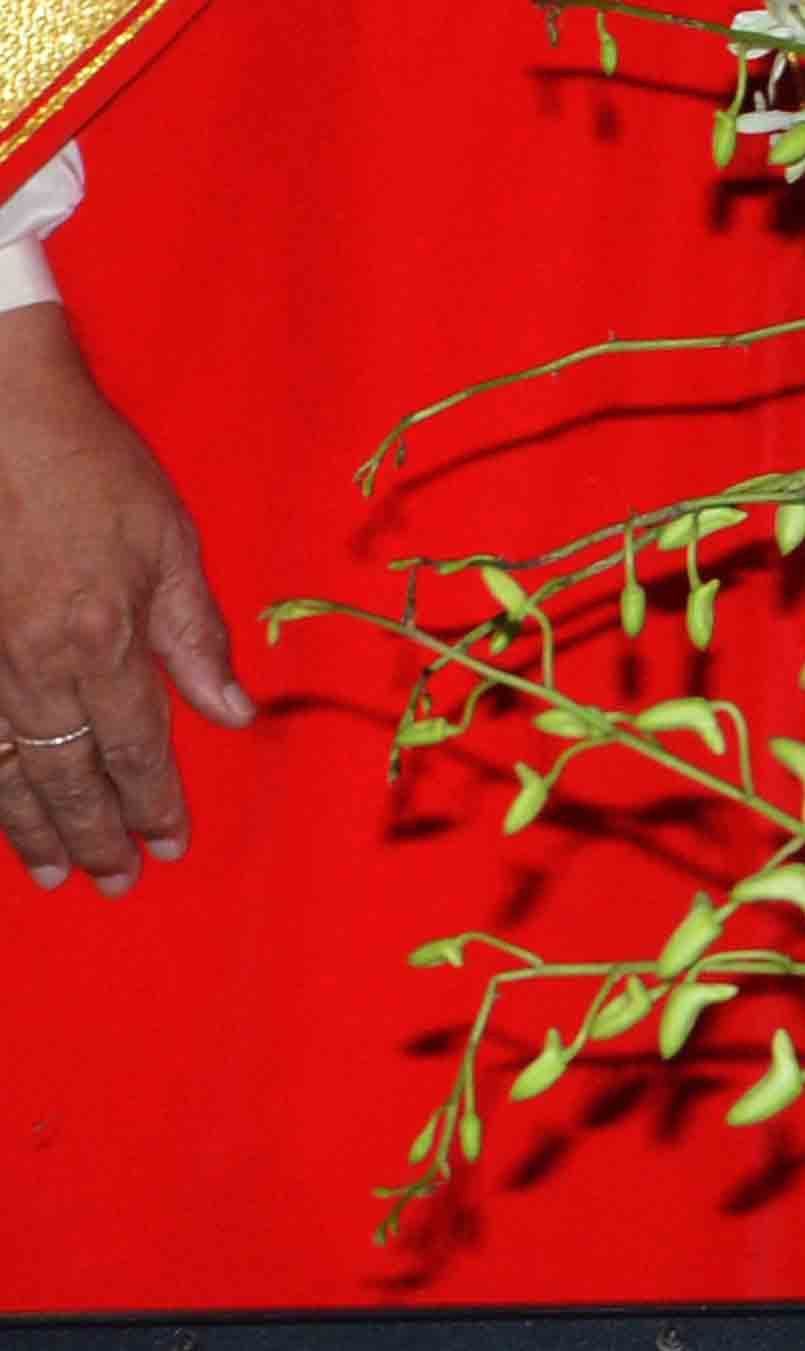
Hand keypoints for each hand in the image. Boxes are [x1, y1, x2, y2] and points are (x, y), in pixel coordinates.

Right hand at [0, 303, 242, 888]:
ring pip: (4, 771)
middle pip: (67, 777)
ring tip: (58, 871)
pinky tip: (0, 811)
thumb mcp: (168, 541)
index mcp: (101, 640)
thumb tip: (235, 712)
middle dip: (97, 836)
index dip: (155, 805)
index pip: (135, 750)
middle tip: (117, 882)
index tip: (171, 846)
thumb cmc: (91, 468)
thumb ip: (196, 634)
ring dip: (33, 828)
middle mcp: (32, 666)